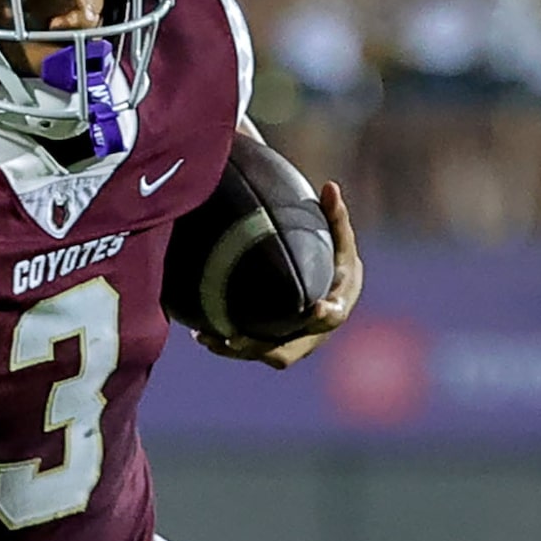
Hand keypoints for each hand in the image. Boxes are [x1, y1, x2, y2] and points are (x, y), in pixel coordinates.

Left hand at [198, 182, 363, 369]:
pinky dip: (225, 345)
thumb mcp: (340, 238)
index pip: (331, 317)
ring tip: (205, 337)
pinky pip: (249, 350)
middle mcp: (313, 334)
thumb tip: (330, 185)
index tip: (316, 307)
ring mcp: (292, 343)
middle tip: (234, 338)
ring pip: (262, 355)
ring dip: (234, 350)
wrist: (333, 289)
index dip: (324, 316)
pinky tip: (200, 333)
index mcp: (336, 308)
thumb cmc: (337, 260)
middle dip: (260, 347)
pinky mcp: (273, 345)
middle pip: (287, 352)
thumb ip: (335, 216)